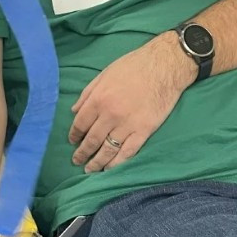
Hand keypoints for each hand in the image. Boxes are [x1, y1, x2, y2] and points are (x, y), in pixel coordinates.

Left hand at [68, 34, 194, 172]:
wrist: (164, 66)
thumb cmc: (133, 66)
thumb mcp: (104, 74)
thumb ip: (87, 93)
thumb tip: (74, 111)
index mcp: (98, 99)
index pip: (80, 123)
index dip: (74, 135)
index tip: (72, 141)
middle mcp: (110, 115)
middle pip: (92, 140)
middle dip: (82, 152)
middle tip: (76, 160)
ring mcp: (128, 125)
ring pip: (108, 150)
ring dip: (97, 162)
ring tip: (90, 170)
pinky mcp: (144, 131)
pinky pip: (128, 152)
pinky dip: (117, 163)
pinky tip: (110, 169)